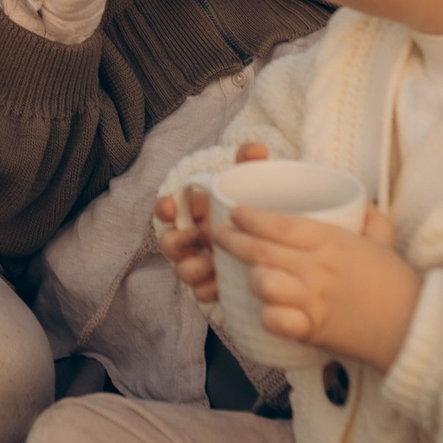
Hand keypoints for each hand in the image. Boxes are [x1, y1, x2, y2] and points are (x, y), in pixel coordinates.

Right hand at [157, 142, 268, 302]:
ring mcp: (201, 263)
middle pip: (168, 243)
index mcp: (196, 212)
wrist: (279, 246)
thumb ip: (251, 164)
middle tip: (198, 238)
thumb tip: (258, 149)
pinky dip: (206, 290)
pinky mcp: (213, 286)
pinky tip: (217, 288)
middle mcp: (192, 238)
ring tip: (211, 266)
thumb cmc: (257, 210)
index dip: (164, 207)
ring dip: (191, 268)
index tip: (171, 206)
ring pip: (181, 270)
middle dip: (177, 242)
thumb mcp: (253, 185)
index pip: (167, 208)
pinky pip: (199, 292)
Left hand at [218, 202, 417, 373]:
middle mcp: (318, 267)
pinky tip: (266, 311)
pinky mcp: (314, 329)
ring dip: (251, 279)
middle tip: (219, 237)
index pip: (278, 223)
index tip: (235, 213)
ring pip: (262, 283)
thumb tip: (362, 203)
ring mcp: (314, 299)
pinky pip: (275, 320)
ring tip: (248, 275)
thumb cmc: (397, 283)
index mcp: (331, 241)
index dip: (250, 217)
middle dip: (231, 241)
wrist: (415, 327)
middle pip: (260, 250)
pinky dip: (266, 315)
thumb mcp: (383, 242)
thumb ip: (369, 218)